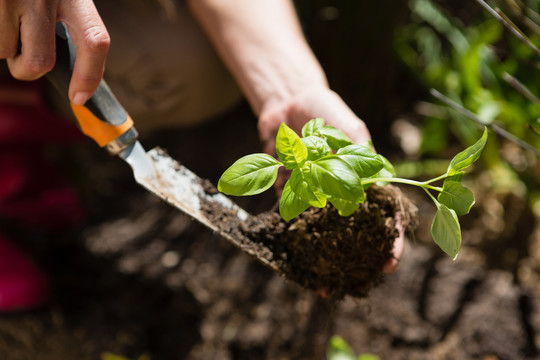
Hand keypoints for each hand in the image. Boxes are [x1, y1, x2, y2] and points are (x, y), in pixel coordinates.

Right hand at [0, 0, 109, 104]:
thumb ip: (69, 21)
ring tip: (3, 15)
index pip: (95, 41)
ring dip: (3, 45)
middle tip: (21, 55)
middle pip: (40, 61)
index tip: (79, 98)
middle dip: (27, 69)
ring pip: (4, 51)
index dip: (89, 76)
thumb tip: (73, 78)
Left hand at [257, 86, 402, 272]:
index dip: (389, 238)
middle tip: (355, 279)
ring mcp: (313, 192)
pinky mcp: (288, 191)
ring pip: (320, 228)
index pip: (382, 212)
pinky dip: (291, 232)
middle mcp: (339, 190)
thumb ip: (362, 155)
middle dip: (355, 254)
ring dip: (322, 251)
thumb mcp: (351, 129)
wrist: (288, 102)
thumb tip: (380, 185)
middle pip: (352, 228)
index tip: (389, 261)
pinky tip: (292, 252)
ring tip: (323, 277)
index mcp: (361, 177)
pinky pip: (289, 215)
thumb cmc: (326, 111)